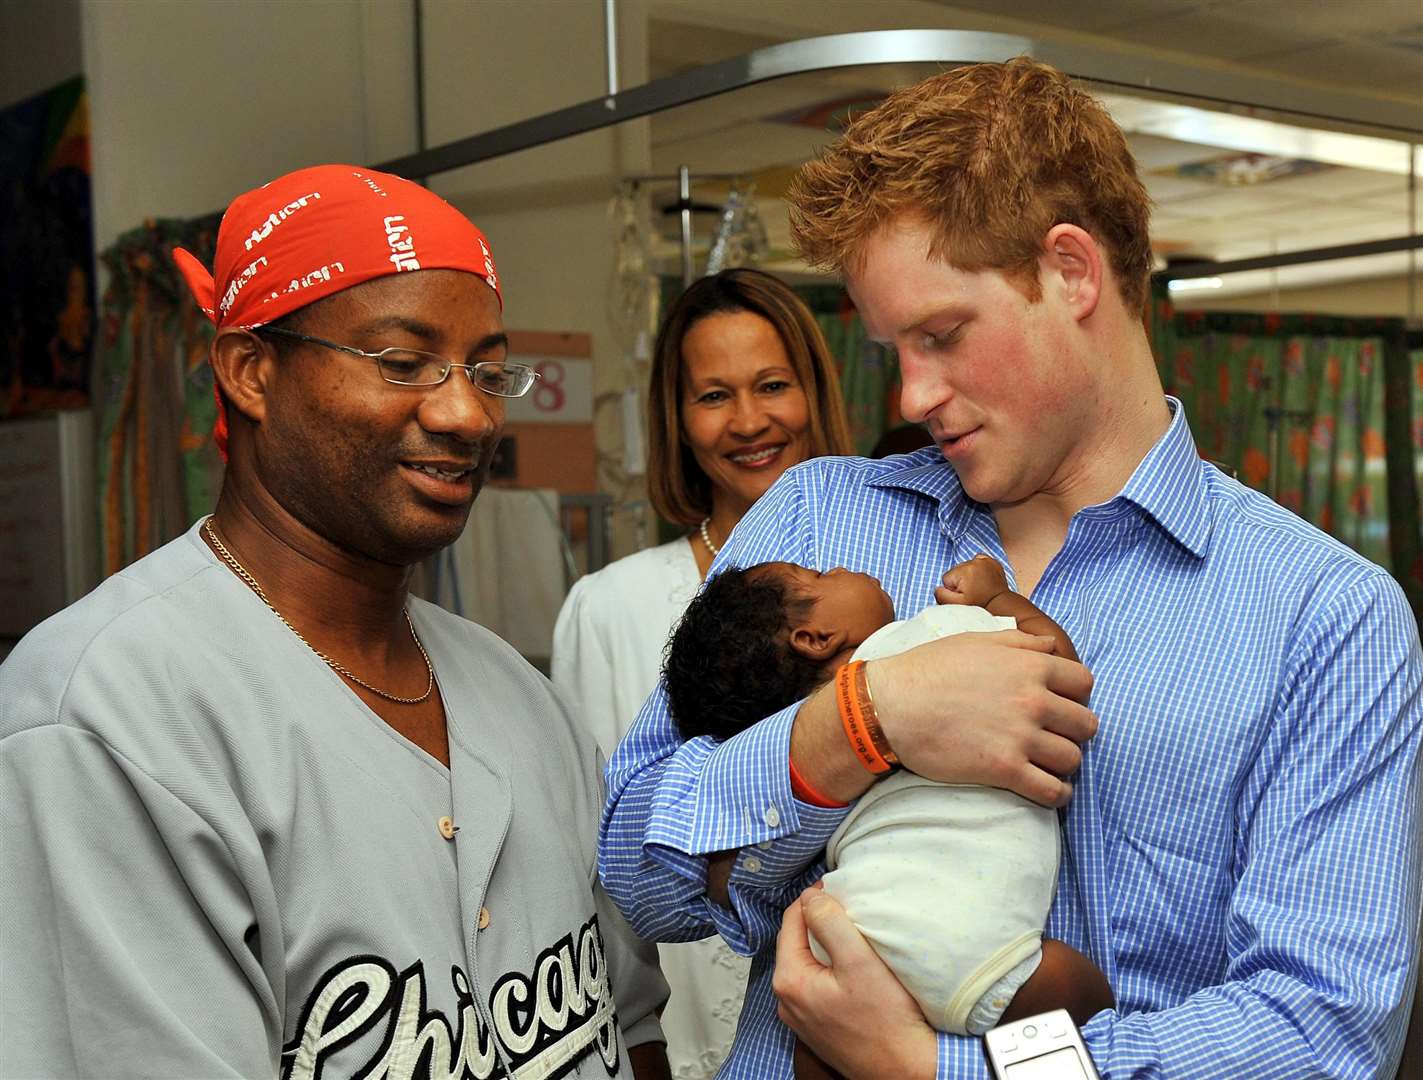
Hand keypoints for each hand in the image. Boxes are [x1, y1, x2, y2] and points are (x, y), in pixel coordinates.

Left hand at [773, 885, 935, 1079]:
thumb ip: (831, 923)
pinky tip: (855, 965)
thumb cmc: (886, 1022)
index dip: (814, 898)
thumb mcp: (859, 961)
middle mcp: (787, 1000)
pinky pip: (818, 983)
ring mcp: (802, 1016)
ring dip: (827, 944)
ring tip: (854, 934)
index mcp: (789, 980)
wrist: (906, 1070)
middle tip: (849, 908)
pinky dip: (832, 968)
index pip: (792, 920)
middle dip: (819, 921)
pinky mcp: (819, 1025)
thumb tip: (812, 897)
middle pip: (797, 941)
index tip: (838, 888)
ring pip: (808, 962)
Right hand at [870, 630, 1095, 806]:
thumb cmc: (929, 669)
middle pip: (1086, 725)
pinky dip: (1057, 793)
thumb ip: (1020, 642)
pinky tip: (1047, 788)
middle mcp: (1033, 701)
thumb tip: (1051, 646)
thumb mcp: (975, 641)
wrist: (891, 705)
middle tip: (1053, 735)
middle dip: (1073, 731)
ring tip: (1046, 762)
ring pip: (1073, 759)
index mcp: (1030, 666)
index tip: (1061, 705)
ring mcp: (1021, 737)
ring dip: (1063, 763)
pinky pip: (1053, 791)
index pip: (1084, 684)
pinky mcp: (1005, 770)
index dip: (1076, 695)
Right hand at [936, 553, 1009, 608]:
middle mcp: (973, 562)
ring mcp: (983, 560)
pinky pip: (978, 561)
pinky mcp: (991, 561)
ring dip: (969, 576)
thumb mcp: (957, 605)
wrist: (1000, 604)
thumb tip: (938, 588)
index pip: (946, 579)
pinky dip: (978, 568)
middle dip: (961, 582)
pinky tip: (982, 578)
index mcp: (962, 571)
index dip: (953, 589)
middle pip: (956, 572)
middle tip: (972, 592)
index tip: (964, 595)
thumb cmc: (979, 605)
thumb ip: (942, 596)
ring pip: (966, 567)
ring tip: (978, 587)